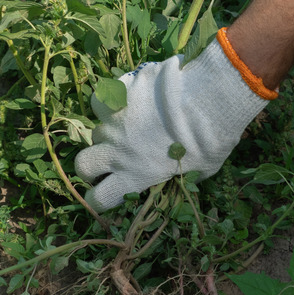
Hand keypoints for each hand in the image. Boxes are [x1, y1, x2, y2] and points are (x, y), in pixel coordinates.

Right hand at [75, 28, 276, 211]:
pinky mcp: (117, 95)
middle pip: (82, 164)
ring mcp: (114, 123)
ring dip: (108, 131)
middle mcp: (117, 152)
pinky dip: (111, 100)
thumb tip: (185, 176)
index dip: (98, 198)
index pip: (99, 198)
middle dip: (90, 164)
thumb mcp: (202, 170)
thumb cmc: (212, 141)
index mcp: (135, 176)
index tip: (106, 190)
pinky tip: (127, 98)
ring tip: (127, 124)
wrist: (208, 101)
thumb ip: (183, 176)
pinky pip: (102, 100)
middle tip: (106, 158)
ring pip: (94, 130)